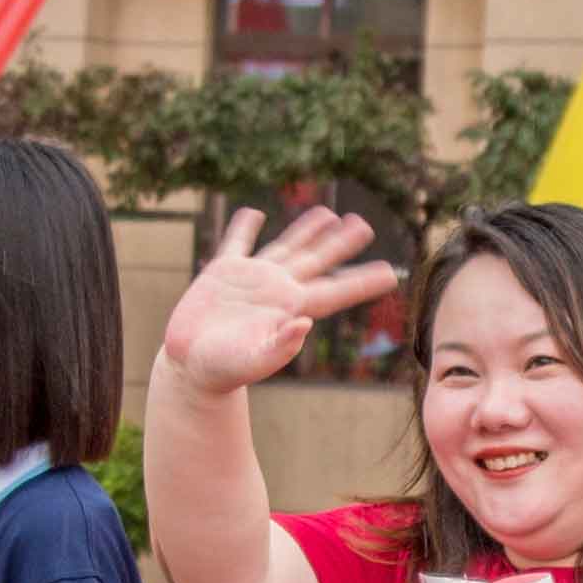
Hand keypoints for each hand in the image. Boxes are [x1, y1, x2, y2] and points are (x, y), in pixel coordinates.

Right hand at [156, 207, 403, 399]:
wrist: (190, 365)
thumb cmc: (223, 370)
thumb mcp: (253, 361)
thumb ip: (279, 347)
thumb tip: (305, 324)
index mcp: (291, 309)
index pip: (336, 291)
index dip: (363, 282)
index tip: (391, 273)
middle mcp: (277, 289)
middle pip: (318, 260)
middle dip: (341, 242)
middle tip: (365, 225)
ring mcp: (251, 279)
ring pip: (286, 246)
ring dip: (306, 229)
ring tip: (327, 213)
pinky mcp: (221, 272)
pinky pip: (237, 242)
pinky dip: (245, 226)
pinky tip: (255, 212)